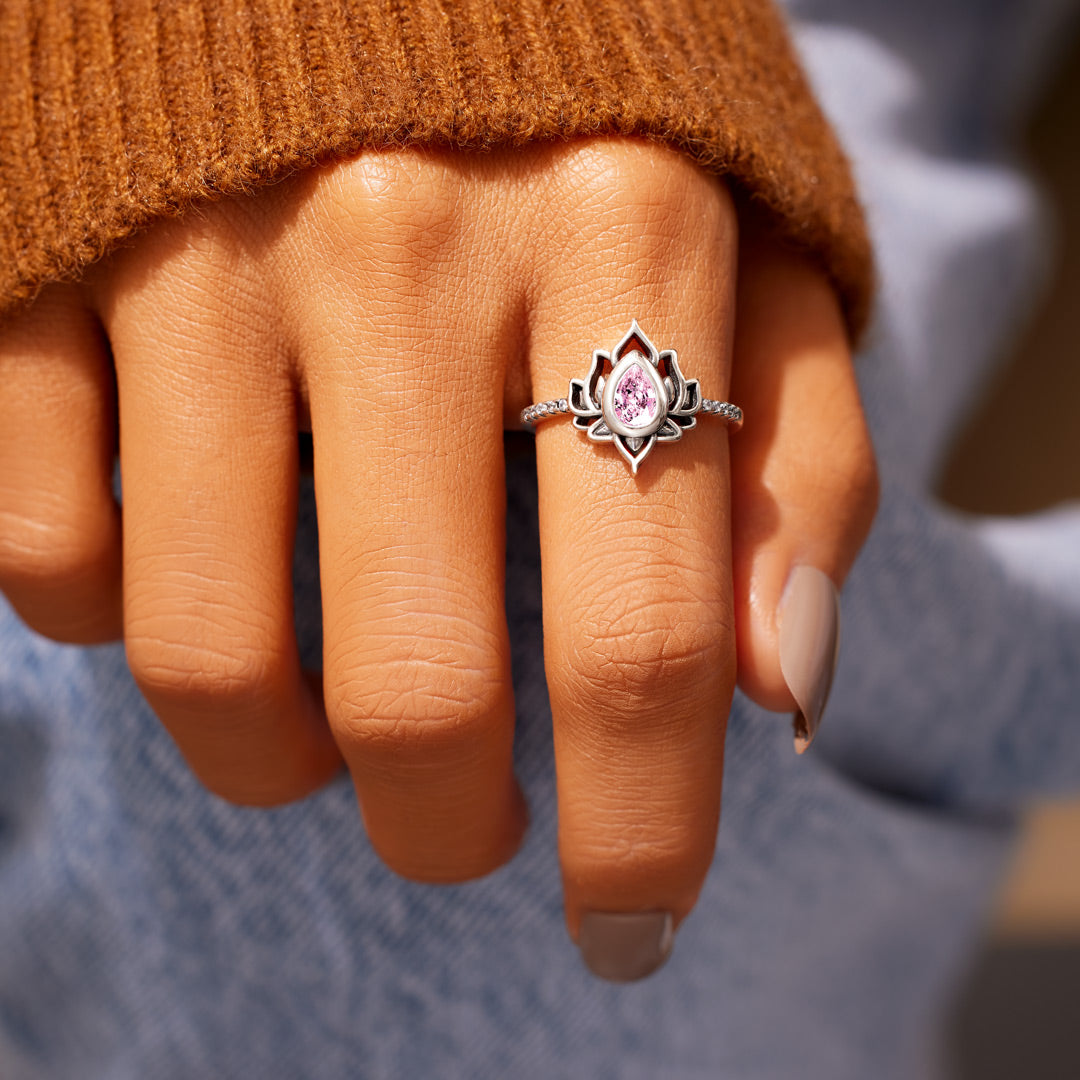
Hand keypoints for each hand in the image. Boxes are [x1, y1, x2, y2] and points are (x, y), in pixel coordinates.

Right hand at [0, 135, 877, 978]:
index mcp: (617, 234)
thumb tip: (779, 687)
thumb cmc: (596, 122)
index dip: (638, 828)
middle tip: (463, 824)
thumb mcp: (755, 254)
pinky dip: (119, 614)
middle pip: (411, 686)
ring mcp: (200, 249)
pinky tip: (194, 567)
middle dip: (445, 823)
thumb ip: (794, 460)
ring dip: (277, 755)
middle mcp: (399, 240)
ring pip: (203, 650)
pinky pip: (49, 544)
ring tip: (329, 732)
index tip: (627, 923)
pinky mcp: (47, 267)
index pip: (639, 635)